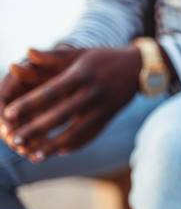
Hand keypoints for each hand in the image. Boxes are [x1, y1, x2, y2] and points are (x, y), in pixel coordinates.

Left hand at [2, 47, 140, 160]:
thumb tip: (27, 52)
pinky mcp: (109, 118)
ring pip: (75, 132)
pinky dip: (74, 145)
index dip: (29, 104)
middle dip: (35, 130)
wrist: (139, 68)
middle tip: (14, 140)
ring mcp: (102, 109)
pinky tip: (60, 152)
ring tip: (34, 155)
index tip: (9, 115)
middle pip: (59, 116)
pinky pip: (90, 136)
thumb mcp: (80, 53)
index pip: (51, 93)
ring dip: (53, 146)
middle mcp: (92, 94)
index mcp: (82, 76)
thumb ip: (53, 56)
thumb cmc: (104, 58)